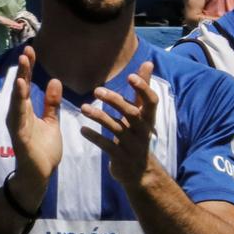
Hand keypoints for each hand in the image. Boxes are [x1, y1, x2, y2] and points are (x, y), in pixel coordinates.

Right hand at [6, 47, 62, 203]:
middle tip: (27, 50)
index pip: (26, 85)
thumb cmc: (43, 149)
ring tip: (22, 63)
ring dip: (19, 81)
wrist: (40, 174)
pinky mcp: (19, 135)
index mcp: (26, 110)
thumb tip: (55, 81)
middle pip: (20, 88)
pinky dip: (18, 101)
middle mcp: (18, 114)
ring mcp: (17, 124)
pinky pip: (18, 115)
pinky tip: (20, 87)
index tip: (32, 50)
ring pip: (17, 98)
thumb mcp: (52, 122)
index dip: (28, 68)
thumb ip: (51, 104)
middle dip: (23, 69)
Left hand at [80, 59, 161, 187]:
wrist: (139, 171)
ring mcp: (132, 145)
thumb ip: (142, 90)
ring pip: (116, 128)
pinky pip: (106, 145)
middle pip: (131, 113)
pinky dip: (94, 137)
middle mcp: (143, 130)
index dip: (143, 88)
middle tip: (97, 91)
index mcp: (149, 118)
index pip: (151, 101)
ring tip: (83, 108)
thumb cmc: (138, 135)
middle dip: (115, 101)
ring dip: (99, 116)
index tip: (130, 76)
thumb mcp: (142, 114)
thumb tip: (148, 63)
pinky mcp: (120, 157)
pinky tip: (82, 130)